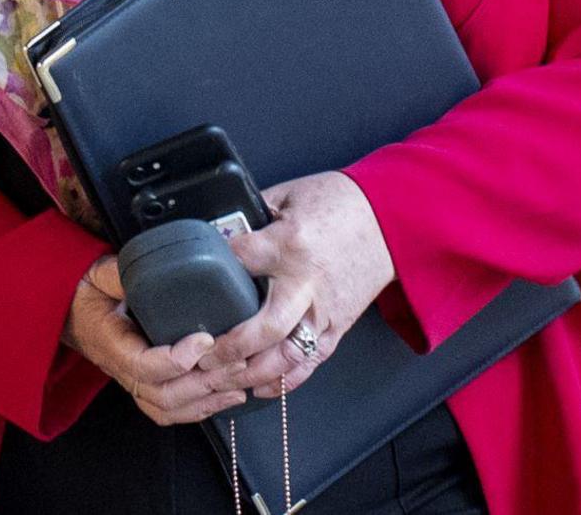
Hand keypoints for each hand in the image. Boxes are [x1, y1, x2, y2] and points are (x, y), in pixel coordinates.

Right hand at [62, 254, 251, 425]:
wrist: (69, 311)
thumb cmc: (85, 293)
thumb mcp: (100, 275)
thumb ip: (124, 274)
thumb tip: (151, 266)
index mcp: (111, 344)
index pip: (144, 365)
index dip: (178, 358)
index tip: (206, 339)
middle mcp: (122, 370)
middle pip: (164, 394)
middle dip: (205, 383)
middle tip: (237, 361)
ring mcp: (133, 381)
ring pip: (170, 407)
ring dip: (208, 400)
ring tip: (239, 383)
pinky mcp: (144, 385)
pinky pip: (170, 409)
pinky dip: (200, 409)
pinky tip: (226, 396)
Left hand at [197, 171, 394, 399]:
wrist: (390, 221)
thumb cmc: (339, 204)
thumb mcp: (289, 194)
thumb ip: (253, 215)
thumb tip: (216, 229)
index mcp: (291, 244)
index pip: (240, 259)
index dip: (210, 265)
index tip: (190, 274)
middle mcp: (306, 284)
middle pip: (264, 328)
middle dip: (229, 348)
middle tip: (202, 355)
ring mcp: (323, 311)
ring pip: (286, 357)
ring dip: (251, 374)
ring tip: (222, 378)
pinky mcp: (337, 328)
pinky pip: (309, 364)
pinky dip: (283, 382)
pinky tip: (257, 387)